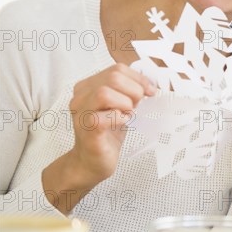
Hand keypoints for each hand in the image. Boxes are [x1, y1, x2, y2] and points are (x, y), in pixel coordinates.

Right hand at [42, 63, 154, 212]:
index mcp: (88, 86)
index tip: (150, 91)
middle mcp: (81, 96)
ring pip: (104, 92)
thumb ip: (128, 91)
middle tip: (135, 107)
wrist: (91, 162)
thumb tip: (149, 84)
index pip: (118, 69)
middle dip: (133, 91)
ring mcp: (82, 112)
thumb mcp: (120, 106)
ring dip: (125, 103)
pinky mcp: (87, 129)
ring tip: (127, 115)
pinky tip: (121, 124)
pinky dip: (119, 118)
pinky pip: (104, 116)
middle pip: (113, 77)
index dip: (138, 79)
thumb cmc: (107, 133)